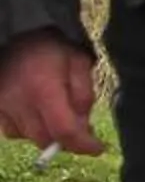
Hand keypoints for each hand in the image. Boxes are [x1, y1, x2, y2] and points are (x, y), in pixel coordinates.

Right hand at [0, 30, 102, 157]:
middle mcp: (19, 102)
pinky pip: (13, 130)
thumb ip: (84, 94)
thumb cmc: (52, 46)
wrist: (16, 33)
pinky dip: (29, 128)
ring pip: (29, 137)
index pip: (64, 130)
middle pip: (45, 139)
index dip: (83, 144)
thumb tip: (83, 125)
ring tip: (58, 113)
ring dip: (47, 133)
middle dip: (66, 139)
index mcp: (43, 88)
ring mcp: (2, 106)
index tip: (98, 148)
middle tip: (82, 129)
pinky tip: (38, 112)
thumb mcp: (79, 62)